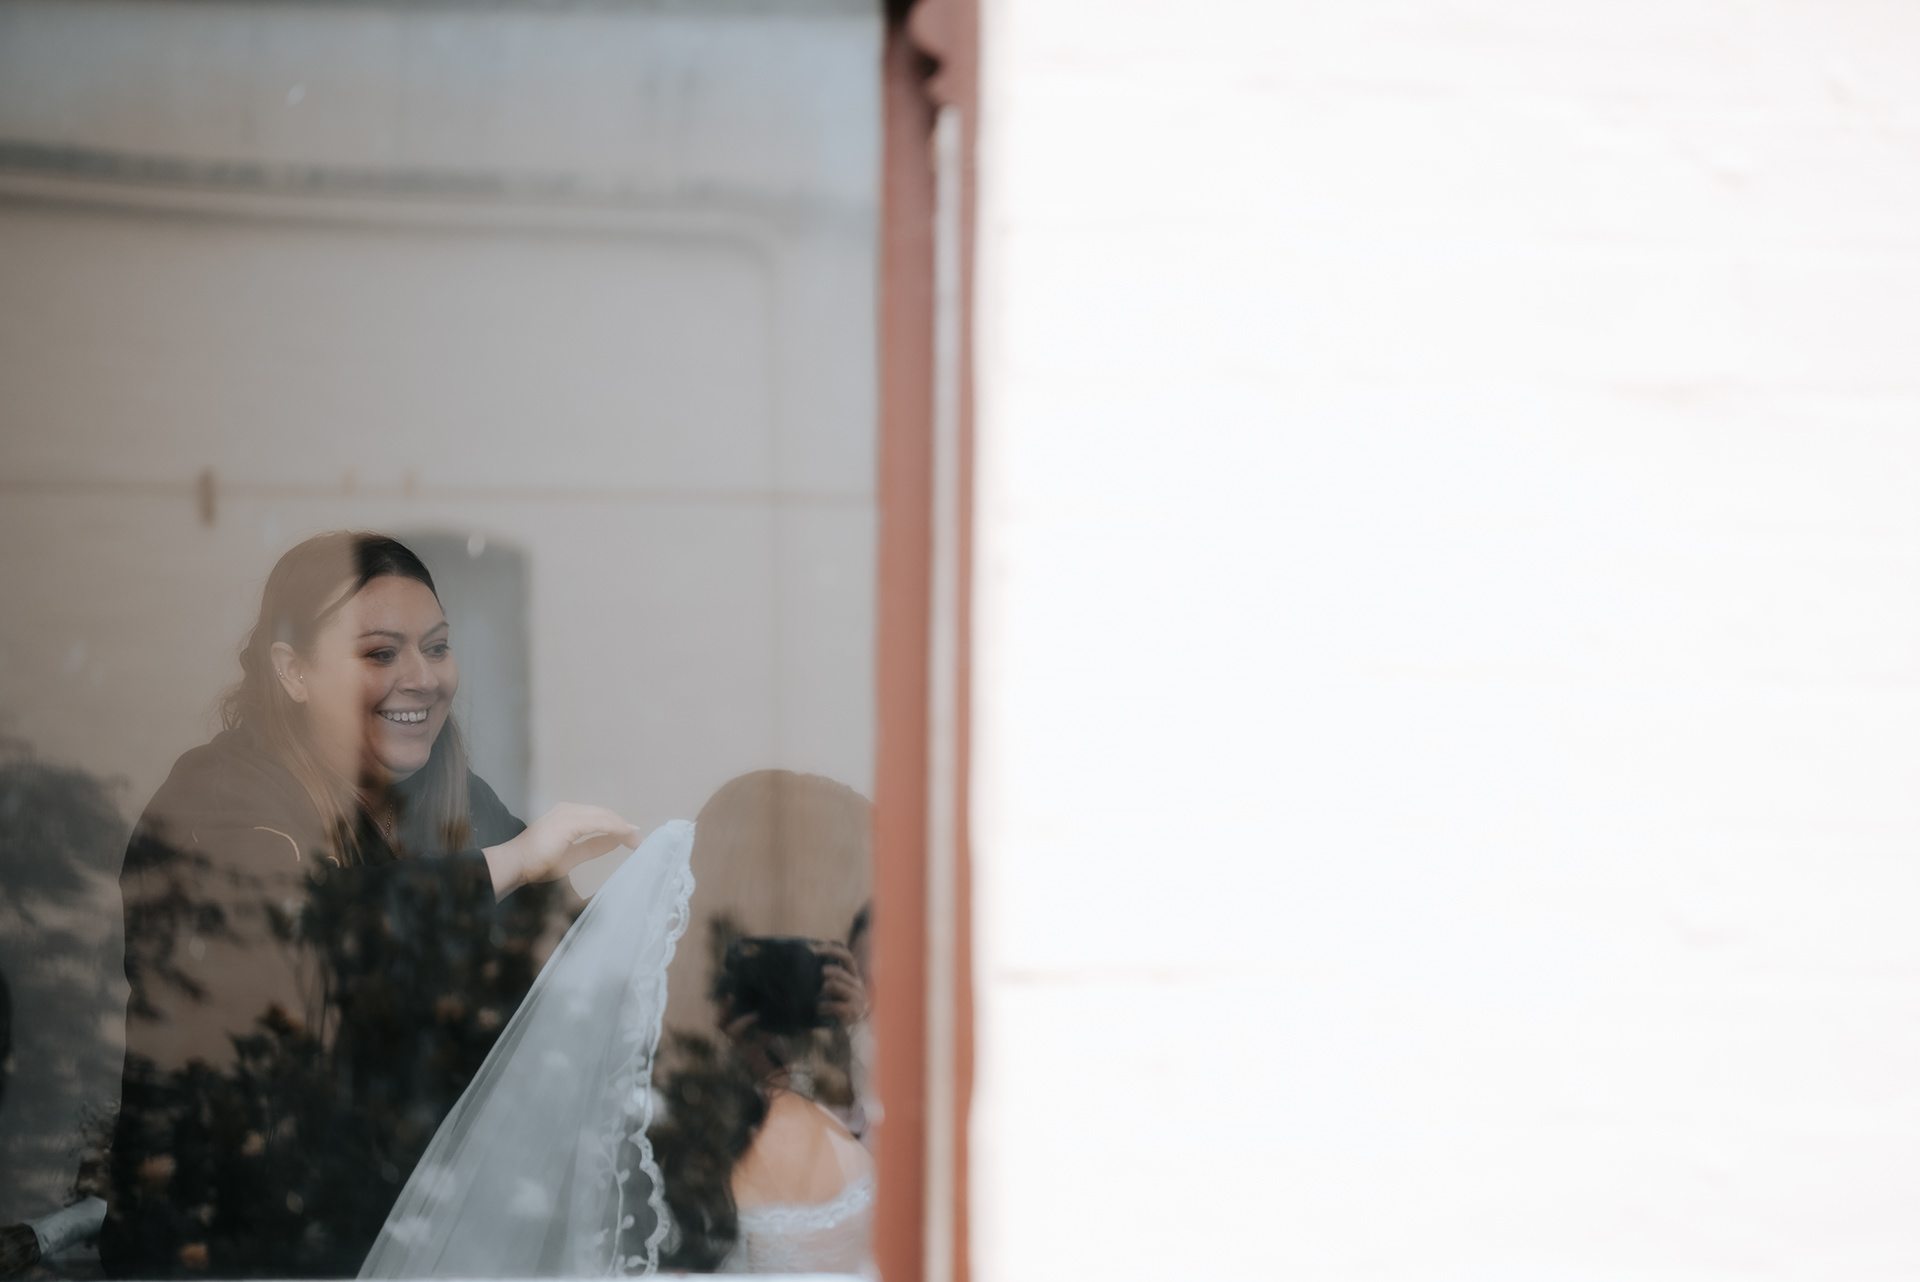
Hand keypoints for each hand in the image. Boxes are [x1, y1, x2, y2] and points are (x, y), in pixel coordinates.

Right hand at [483, 803, 638, 898]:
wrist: (515, 864)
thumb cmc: (537, 862)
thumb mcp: (572, 856)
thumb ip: (593, 847)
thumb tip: (615, 842)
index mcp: (568, 815)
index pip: (600, 817)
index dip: (618, 826)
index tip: (634, 838)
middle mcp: (569, 810)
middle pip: (605, 814)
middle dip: (625, 826)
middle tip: (640, 840)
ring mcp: (568, 814)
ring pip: (605, 817)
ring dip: (623, 828)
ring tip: (637, 841)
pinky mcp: (569, 822)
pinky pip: (599, 823)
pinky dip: (615, 829)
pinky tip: (626, 836)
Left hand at [817, 941, 868, 1026]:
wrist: (854, 1032)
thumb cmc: (840, 1008)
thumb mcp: (838, 990)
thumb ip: (830, 978)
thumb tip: (809, 963)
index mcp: (854, 976)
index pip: (847, 956)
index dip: (832, 950)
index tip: (816, 949)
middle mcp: (857, 985)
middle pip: (838, 972)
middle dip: (821, 973)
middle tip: (809, 977)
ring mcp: (856, 998)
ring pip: (835, 985)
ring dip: (820, 988)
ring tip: (812, 993)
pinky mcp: (852, 1011)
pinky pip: (834, 1004)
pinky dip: (823, 1006)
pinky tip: (818, 1009)